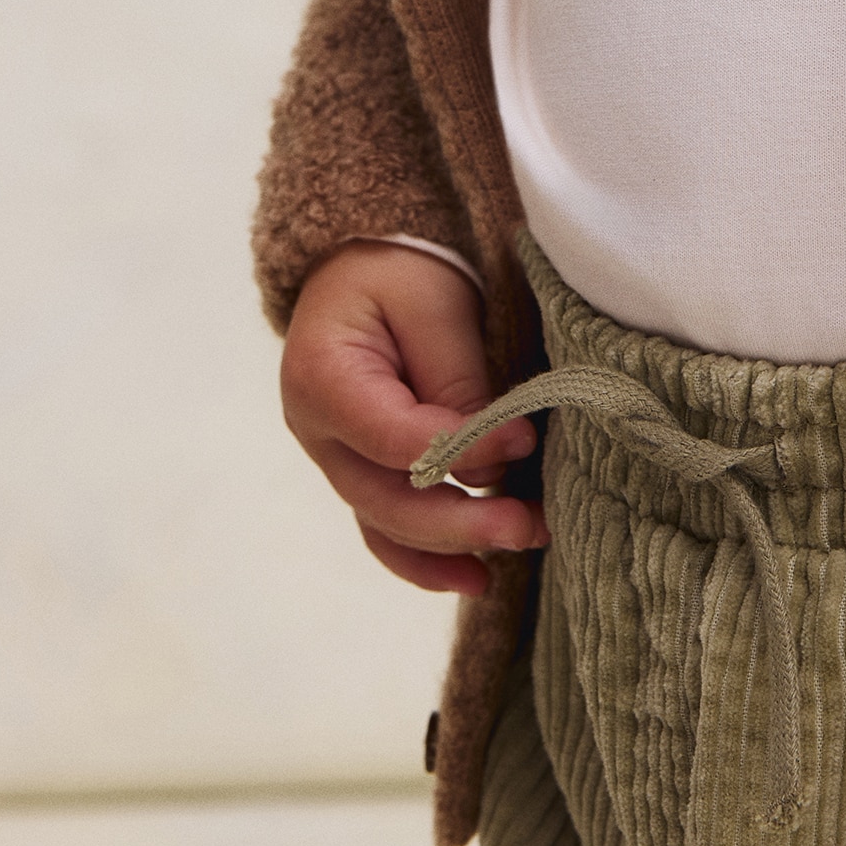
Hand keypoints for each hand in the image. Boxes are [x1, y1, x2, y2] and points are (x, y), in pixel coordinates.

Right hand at [281, 243, 546, 598]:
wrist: (365, 267)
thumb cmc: (401, 273)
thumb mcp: (434, 302)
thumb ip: (458, 380)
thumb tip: (489, 465)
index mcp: (322, 378)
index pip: (394, 436)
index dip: (462, 447)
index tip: (525, 437)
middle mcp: (317, 433)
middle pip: (386, 499)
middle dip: (462, 520)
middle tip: (528, 523)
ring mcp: (335, 462)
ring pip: (387, 527)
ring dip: (454, 548)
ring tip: (519, 546)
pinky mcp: (362, 476)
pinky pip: (387, 532)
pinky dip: (428, 561)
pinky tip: (476, 578)